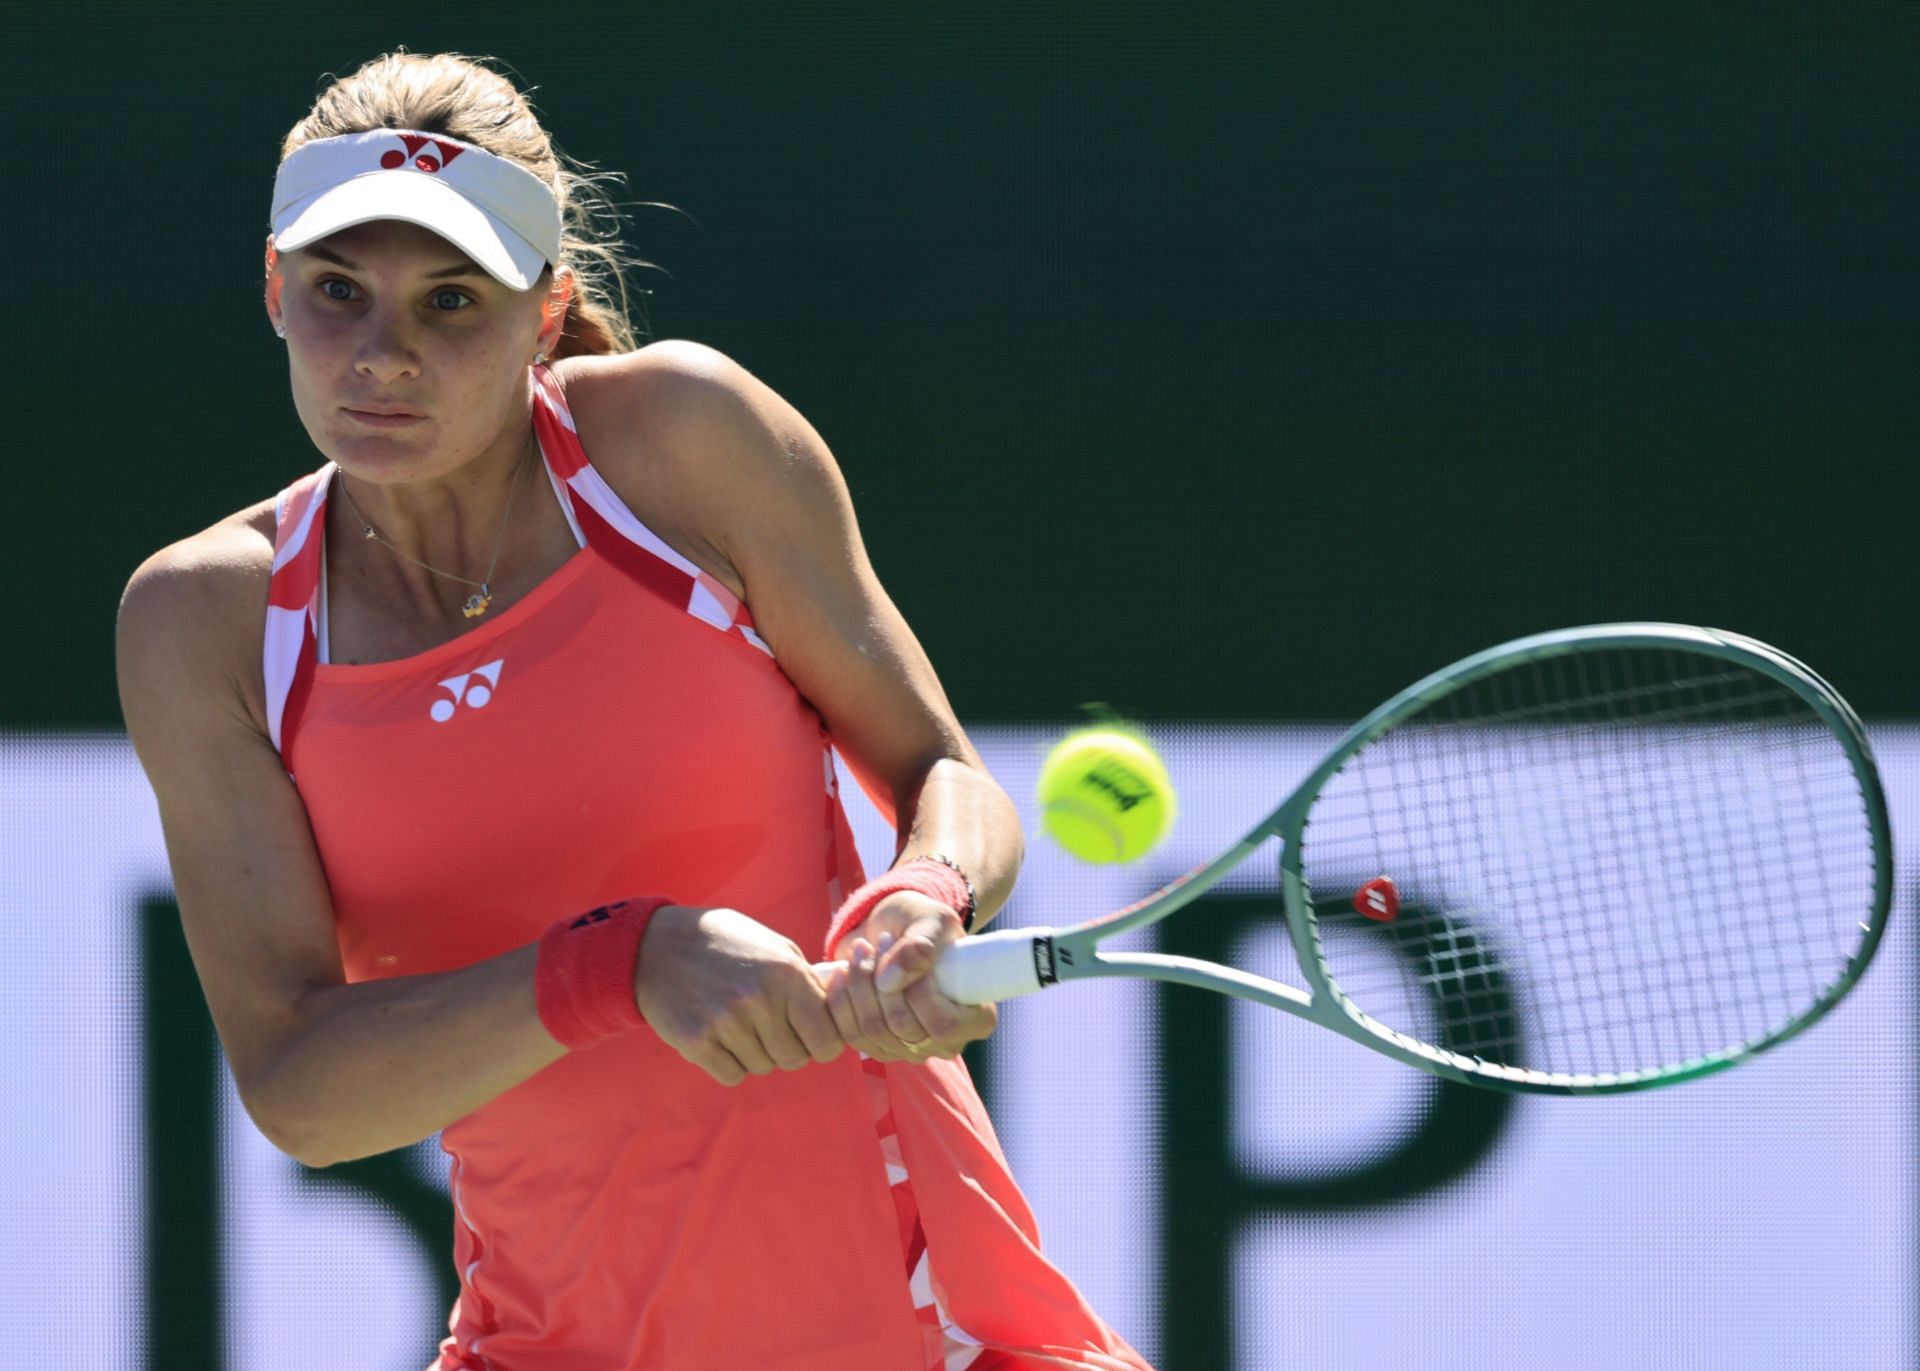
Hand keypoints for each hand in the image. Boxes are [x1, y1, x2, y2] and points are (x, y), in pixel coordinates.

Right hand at [635, 906, 844, 1085]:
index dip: (822, 1043)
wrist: (659, 945)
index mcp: (787, 974)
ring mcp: (726, 1022)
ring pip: (763, 1067)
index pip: (826, 1040)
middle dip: (787, 1047)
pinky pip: (732, 1075)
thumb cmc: (727, 944)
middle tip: (768, 1026)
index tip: (811, 1037)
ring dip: (756, 1052)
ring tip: (738, 1022)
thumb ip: (811, 979)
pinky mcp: (696, 1041)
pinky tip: (719, 1035)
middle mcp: (759, 1000)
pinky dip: (730, 1062)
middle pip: (795, 1058)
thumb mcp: (776, 948)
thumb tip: (849, 999)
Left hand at [822, 892, 996, 1062]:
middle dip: (880, 981)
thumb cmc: (925, 924)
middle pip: (903, 1029)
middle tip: (876, 942)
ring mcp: (912, 1049)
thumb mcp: (931, 921)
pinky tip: (843, 971)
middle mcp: (946, 1042)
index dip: (920, 993)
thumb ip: (919, 946)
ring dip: (858, 986)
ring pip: (874, 1032)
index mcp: (976, 1017)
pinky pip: (851, 1035)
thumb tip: (890, 981)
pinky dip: (841, 1001)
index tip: (905, 949)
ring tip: (861, 950)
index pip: (945, 1026)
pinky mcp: (879, 1047)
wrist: (896, 929)